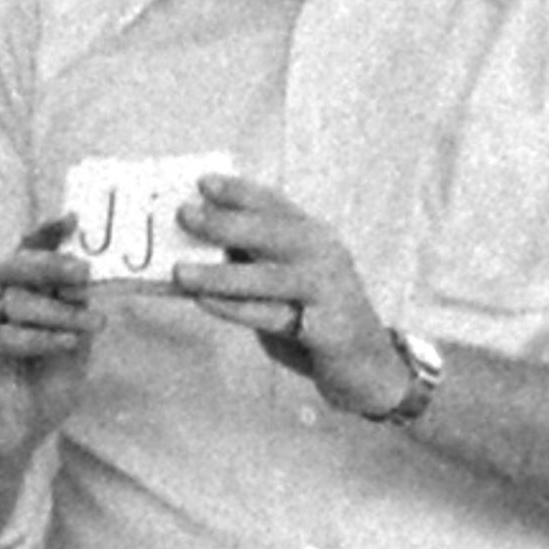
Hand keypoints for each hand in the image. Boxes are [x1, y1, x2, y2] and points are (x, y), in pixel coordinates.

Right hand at [0, 219, 96, 472]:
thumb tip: (85, 281)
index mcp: (16, 296)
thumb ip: (76, 316)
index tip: (71, 221)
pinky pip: (0, 334)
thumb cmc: (39, 395)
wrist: (10, 443)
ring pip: (10, 296)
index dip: (46, 235)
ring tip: (88, 325)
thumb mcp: (73, 352)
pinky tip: (65, 343)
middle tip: (83, 272)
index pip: (26, 254)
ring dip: (55, 309)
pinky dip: (38, 337)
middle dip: (52, 265)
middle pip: (14, 265)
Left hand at [171, 173, 416, 416]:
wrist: (368, 365)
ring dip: (220, 274)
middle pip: (272, 232)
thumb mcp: (287, 281)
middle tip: (185, 215)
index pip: (275, 204)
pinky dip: (235, 308)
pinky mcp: (325, 328)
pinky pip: (272, 316)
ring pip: (268, 276)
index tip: (203, 183)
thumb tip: (196, 249)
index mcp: (315, 236)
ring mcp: (328, 290)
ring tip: (180, 272)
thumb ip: (253, 263)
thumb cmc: (313, 318)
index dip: (239, 191)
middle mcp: (324, 255)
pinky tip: (204, 302)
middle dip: (225, 222)